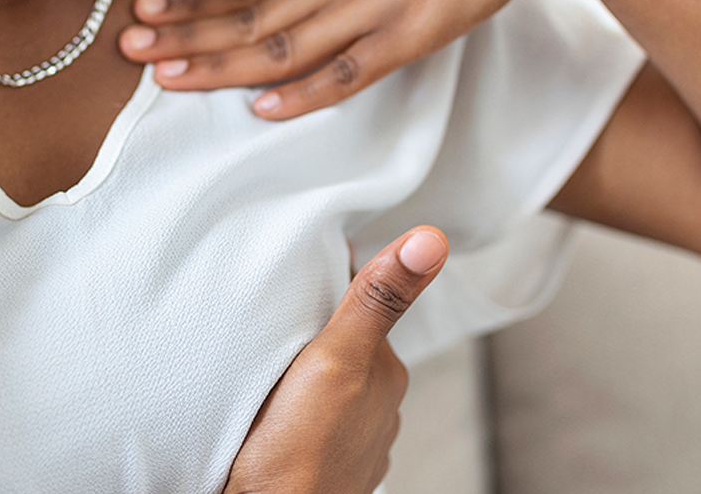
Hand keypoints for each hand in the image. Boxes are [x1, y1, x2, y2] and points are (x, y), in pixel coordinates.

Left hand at [121, 0, 628, 119]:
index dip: (193, 5)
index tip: (143, 16)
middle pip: (247, 13)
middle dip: (184, 34)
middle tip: (126, 50)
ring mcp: (373, 2)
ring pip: (281, 42)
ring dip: (219, 63)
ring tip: (165, 78)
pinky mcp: (413, 30)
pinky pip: (348, 68)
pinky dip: (304, 91)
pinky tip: (262, 107)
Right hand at [223, 226, 449, 493]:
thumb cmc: (295, 456)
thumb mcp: (335, 361)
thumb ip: (376, 302)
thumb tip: (429, 241)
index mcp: (385, 371)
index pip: (362, 302)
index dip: (328, 278)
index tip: (297, 263)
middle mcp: (379, 405)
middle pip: (347, 341)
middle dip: (316, 324)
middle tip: (274, 310)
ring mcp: (354, 437)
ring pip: (331, 380)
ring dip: (307, 367)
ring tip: (270, 358)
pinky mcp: (326, 459)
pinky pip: (314, 416)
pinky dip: (298, 405)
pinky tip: (274, 406)